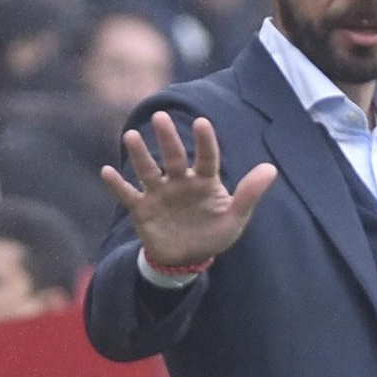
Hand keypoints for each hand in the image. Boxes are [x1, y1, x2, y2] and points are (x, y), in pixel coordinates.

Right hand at [100, 112, 277, 268]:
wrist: (187, 259)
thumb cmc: (213, 234)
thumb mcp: (235, 218)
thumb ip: (249, 194)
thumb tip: (271, 169)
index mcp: (205, 181)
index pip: (206, 157)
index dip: (204, 141)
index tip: (202, 122)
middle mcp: (180, 181)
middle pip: (174, 157)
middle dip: (167, 139)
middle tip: (160, 117)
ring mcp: (160, 193)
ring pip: (148, 170)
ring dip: (140, 155)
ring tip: (131, 136)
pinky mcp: (142, 209)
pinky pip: (128, 195)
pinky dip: (117, 185)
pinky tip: (106, 172)